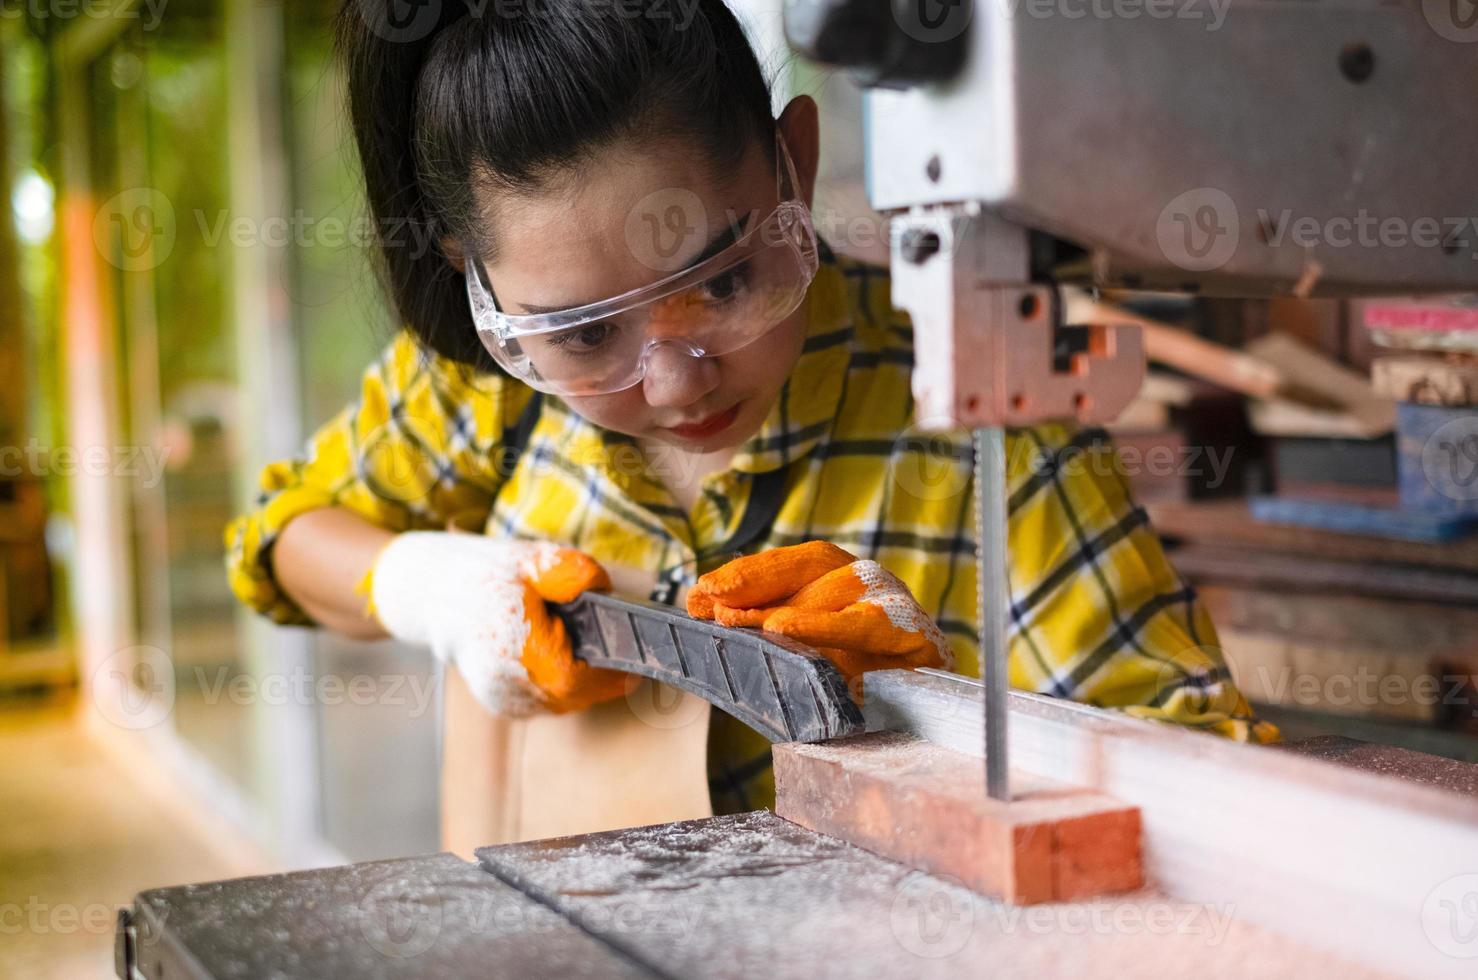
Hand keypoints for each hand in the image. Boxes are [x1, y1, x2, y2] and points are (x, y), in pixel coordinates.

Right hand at [369, 532, 628, 714]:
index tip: (633, 665)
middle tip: (616, 656)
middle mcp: (503, 680)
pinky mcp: (502, 705)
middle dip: (599, 678)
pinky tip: (560, 660)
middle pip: (571, 696)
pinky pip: (546, 703)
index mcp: (513, 643)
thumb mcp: (533, 558)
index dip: (608, 676)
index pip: (572, 678)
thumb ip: (572, 573)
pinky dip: (560, 686)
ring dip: (580, 683)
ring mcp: (501, 698)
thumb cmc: (488, 574)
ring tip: (586, 652)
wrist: (433, 595)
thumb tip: (604, 590)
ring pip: (560, 703)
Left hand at [686, 541, 952, 685]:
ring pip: (836, 591)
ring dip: (778, 605)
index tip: (698, 592)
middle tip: (705, 600)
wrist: (929, 729)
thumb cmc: (859, 690)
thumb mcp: (803, 658)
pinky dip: (823, 625)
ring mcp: (897, 604)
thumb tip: (703, 606)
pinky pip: (866, 624)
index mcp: (844, 582)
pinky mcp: (918, 636)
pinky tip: (783, 629)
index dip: (747, 574)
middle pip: (811, 568)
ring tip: (731, 619)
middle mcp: (871, 584)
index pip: (794, 565)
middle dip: (753, 582)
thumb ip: (762, 632)